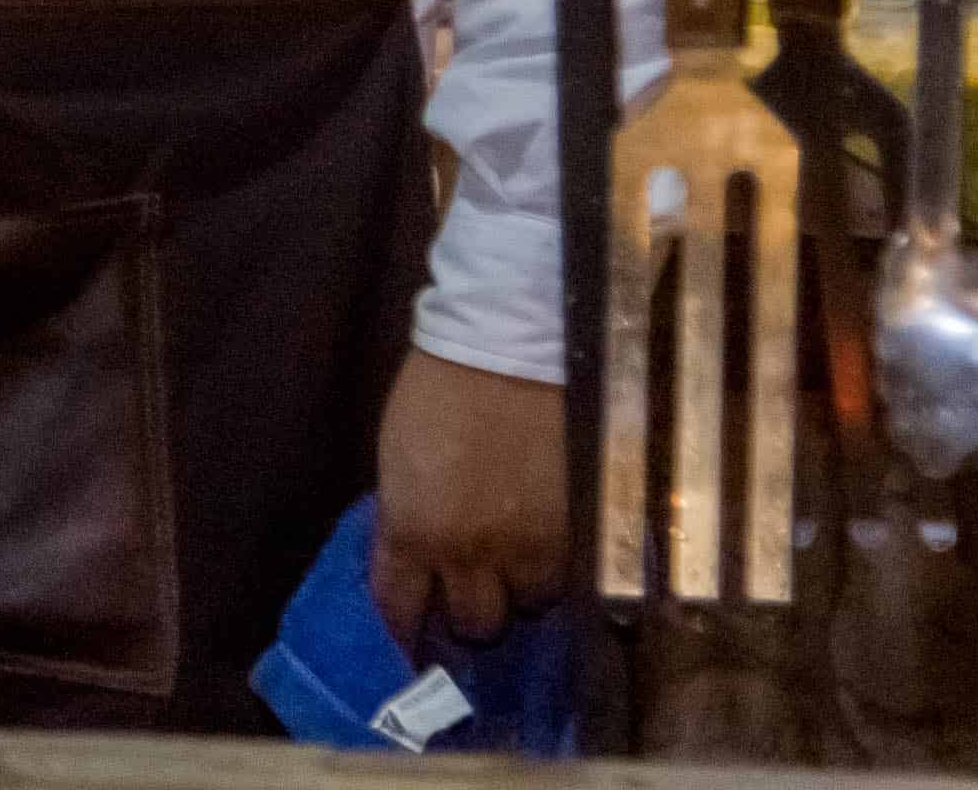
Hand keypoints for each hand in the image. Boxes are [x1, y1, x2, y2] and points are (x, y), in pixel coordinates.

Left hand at [372, 346, 567, 650]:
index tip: (409, 631)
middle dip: (471, 607)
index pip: (400, 609)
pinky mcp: (579, 532)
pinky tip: (549, 541)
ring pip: (529, 605)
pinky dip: (556, 565)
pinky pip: (568, 575)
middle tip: (474, 584)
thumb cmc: (441, 387)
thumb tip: (411, 554)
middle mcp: (472, 554)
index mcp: (414, 530)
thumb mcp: (398, 457)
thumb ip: (406, 516)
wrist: (511, 345)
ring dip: (520, 587)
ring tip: (518, 557)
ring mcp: (531, 547)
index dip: (404, 626)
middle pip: (475, 623)